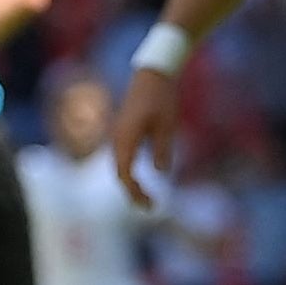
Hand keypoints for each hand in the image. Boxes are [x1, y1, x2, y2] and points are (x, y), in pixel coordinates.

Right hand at [114, 67, 180, 207]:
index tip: (149, 204)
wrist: (152, 76)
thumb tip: (161, 172)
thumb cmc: (162, 99)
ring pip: (119, 166)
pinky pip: (122, 158)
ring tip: (145, 199)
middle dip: (132, 192)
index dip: (135, 191)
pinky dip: (128, 172)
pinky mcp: (123, 132)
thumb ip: (163, 149)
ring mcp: (118, 135)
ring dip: (129, 183)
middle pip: (119, 173)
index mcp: (126, 138)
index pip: (125, 174)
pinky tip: (139, 181)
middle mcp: (117, 139)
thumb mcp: (168, 126)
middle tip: (148, 208)